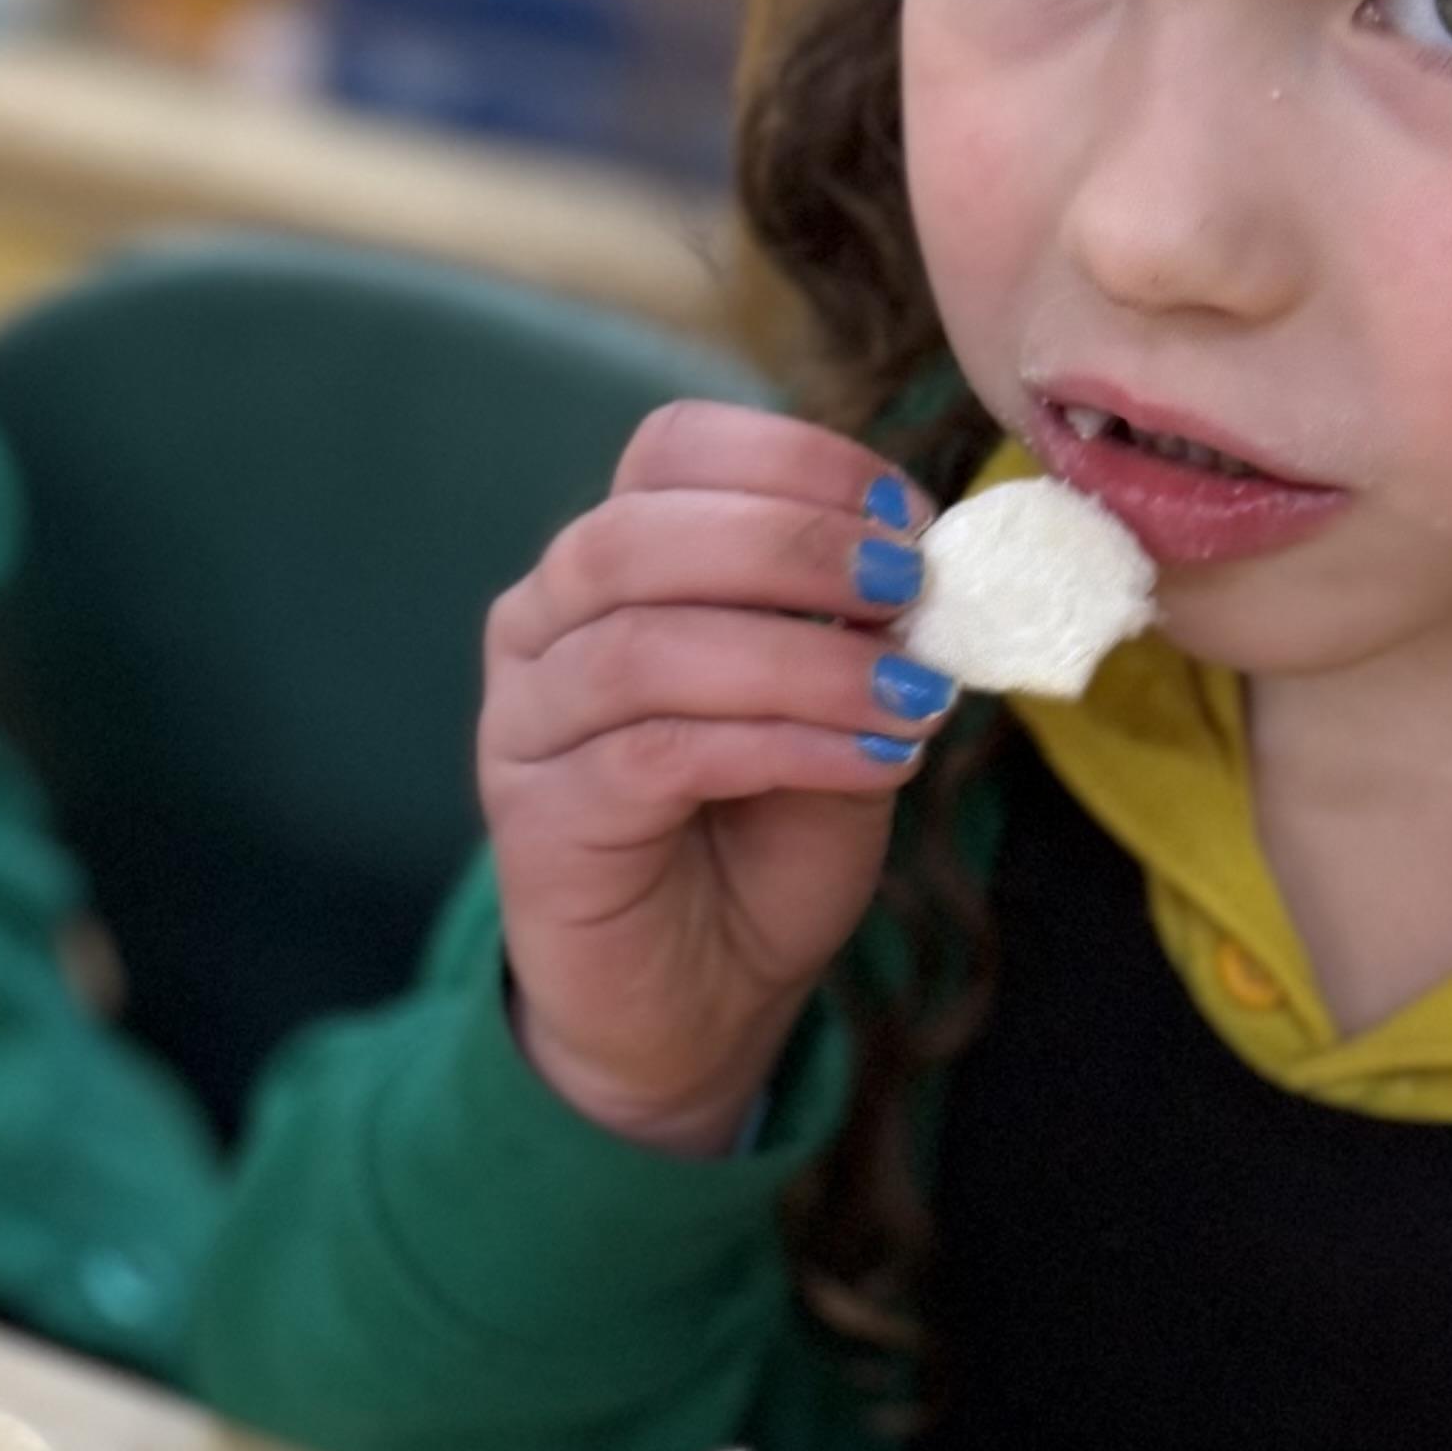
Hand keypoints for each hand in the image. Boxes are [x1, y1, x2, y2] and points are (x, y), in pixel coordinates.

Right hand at [480, 404, 953, 1154]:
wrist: (698, 1001)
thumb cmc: (763, 841)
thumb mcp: (836, 712)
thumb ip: (860, 635)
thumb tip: (926, 566)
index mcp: (613, 564)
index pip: (671, 450)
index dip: (794, 461)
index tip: (907, 515)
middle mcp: (543, 623)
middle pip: (639, 533)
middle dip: (794, 545)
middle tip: (912, 587)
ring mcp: (524, 722)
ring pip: (644, 647)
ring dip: (802, 660)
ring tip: (913, 696)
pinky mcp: (538, 821)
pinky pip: (657, 755)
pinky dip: (781, 744)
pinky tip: (872, 759)